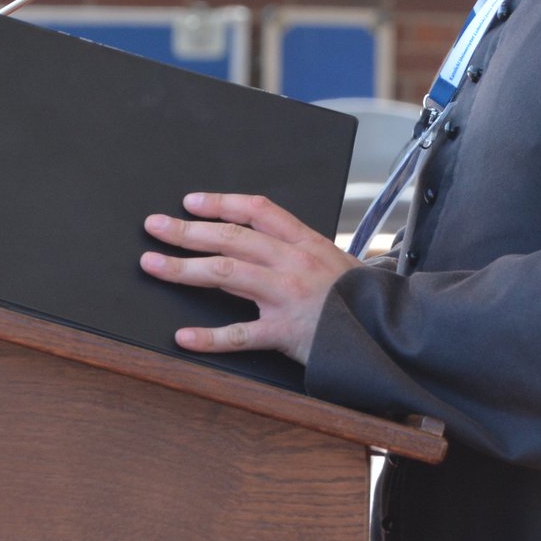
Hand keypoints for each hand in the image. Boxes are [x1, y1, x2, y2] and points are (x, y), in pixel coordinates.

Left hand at [140, 192, 355, 364]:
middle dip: (187, 230)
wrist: (388, 328)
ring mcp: (287, 295)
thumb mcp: (333, 260)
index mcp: (305, 242)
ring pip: (226, 273)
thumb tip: (261, 243)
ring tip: (153, 266)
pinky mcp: (286, 332)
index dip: (221, 203)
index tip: (190, 202)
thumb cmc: (358, 297)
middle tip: (154, 227)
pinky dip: (209, 337)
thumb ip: (299, 251)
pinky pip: (240, 334)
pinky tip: (183, 337)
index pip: (257, 211)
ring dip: (183, 268)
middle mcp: (293, 262)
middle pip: (231, 238)